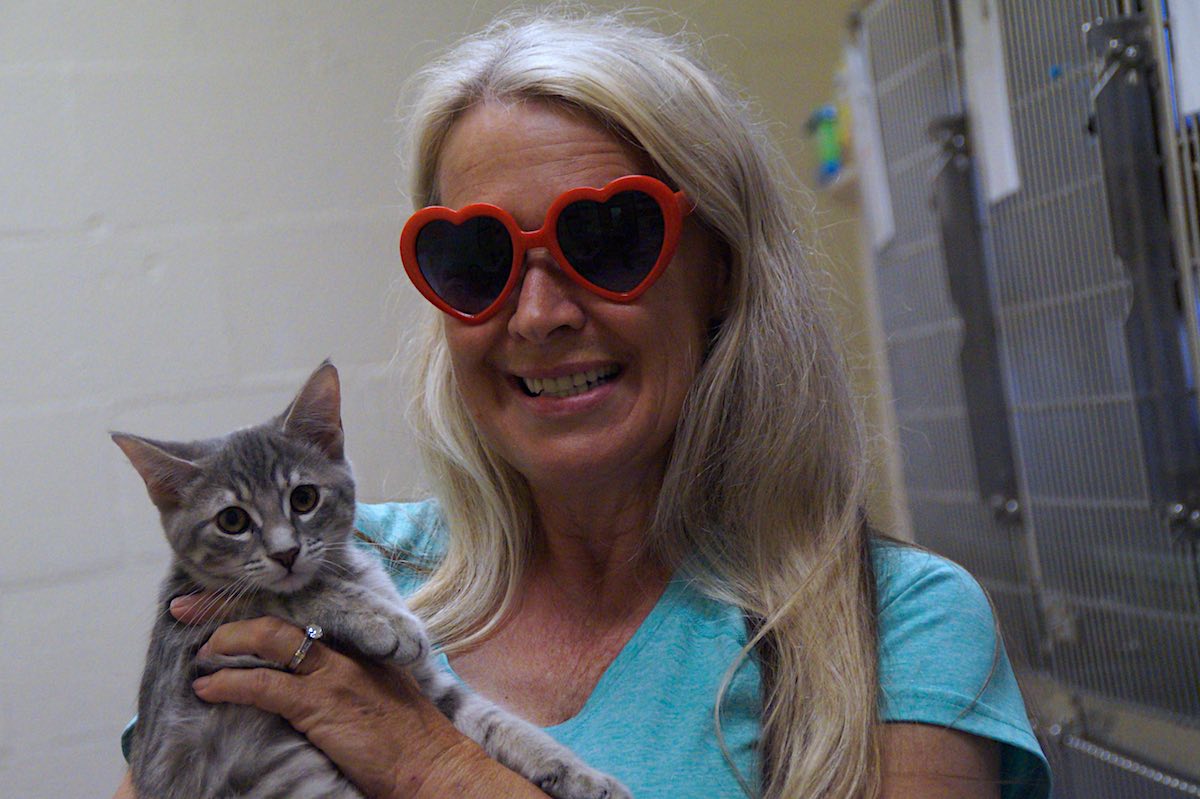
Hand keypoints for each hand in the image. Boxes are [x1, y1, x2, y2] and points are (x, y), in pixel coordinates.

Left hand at [184, 613, 545, 798]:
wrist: (431, 764)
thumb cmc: (405, 736)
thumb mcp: (376, 689)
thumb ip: (343, 670)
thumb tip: (300, 668)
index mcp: (357, 638)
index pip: (296, 604)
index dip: (254, 598)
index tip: (218, 596)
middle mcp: (345, 644)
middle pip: (276, 610)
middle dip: (225, 607)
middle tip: (183, 607)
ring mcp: (333, 671)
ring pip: (266, 638)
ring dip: (223, 643)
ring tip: (197, 655)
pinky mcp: (321, 702)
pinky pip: (264, 685)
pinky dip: (230, 683)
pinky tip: (209, 689)